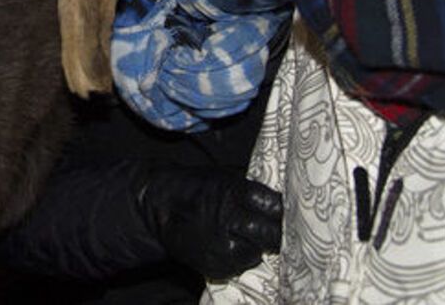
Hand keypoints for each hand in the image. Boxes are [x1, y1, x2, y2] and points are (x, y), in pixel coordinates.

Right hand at [135, 166, 282, 279]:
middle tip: (274, 230)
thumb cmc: (197, 188)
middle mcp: (230, 219)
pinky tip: (230, 245)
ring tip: (245, 237)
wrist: (159, 205)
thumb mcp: (225, 178)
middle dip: (276, 233)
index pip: (276, 207)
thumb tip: (281, 203)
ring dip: (256, 247)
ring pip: (257, 253)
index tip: (284, 212)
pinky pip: (239, 266)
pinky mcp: (214, 265)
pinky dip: (239, 258)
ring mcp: (221, 245)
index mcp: (235, 192)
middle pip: (272, 234)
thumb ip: (251, 192)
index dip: (282, 211)